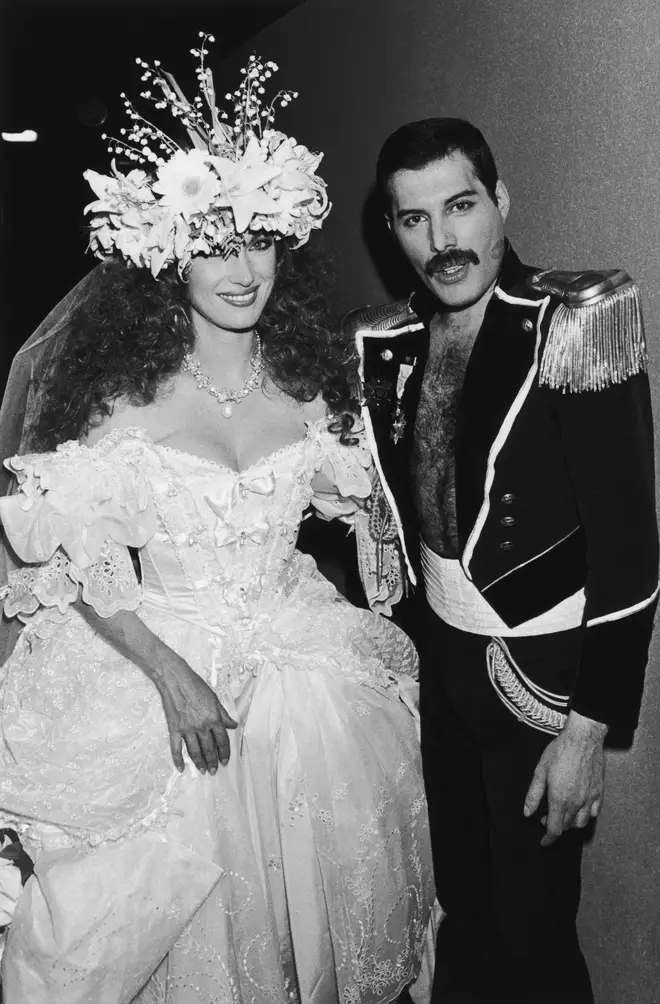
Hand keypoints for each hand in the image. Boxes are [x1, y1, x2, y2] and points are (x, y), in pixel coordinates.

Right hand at [155, 656, 236, 774]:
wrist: (175, 680)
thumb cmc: (195, 685)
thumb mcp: (214, 698)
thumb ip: (224, 714)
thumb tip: (233, 725)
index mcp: (214, 718)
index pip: (222, 740)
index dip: (225, 752)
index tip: (225, 761)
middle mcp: (201, 726)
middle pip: (209, 749)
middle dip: (213, 762)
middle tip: (214, 770)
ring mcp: (187, 729)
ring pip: (194, 752)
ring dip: (199, 763)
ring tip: (203, 771)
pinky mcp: (174, 729)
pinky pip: (176, 748)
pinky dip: (178, 760)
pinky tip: (181, 768)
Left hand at [523, 711, 605, 846]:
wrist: (583, 738)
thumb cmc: (560, 751)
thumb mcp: (540, 771)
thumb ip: (533, 795)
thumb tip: (527, 812)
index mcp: (560, 800)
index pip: (554, 830)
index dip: (548, 839)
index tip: (543, 843)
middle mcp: (576, 803)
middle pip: (566, 826)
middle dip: (555, 826)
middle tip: (546, 817)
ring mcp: (590, 799)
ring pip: (581, 822)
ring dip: (570, 823)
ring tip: (562, 812)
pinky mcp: (599, 792)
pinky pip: (594, 812)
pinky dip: (586, 816)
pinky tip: (579, 808)